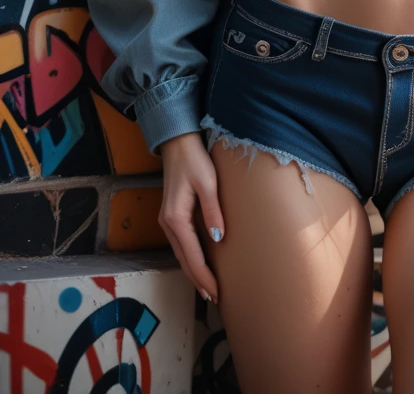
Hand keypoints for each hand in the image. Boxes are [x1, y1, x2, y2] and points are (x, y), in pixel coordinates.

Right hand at [158, 131, 224, 303]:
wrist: (178, 143)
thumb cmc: (195, 160)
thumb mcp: (208, 183)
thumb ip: (212, 210)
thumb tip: (217, 238)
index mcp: (176, 218)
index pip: (191, 256)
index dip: (204, 276)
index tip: (216, 292)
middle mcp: (168, 224)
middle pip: (184, 260)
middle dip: (198, 280)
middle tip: (215, 297)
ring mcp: (167, 221)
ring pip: (181, 254)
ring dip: (194, 271)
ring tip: (208, 287)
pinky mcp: (171, 216)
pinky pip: (180, 244)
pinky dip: (190, 258)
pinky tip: (199, 264)